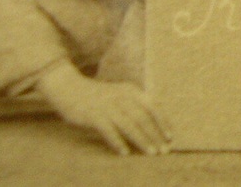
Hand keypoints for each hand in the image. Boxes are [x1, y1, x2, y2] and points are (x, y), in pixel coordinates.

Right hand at [36, 61, 172, 154]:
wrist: (69, 88)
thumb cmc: (98, 95)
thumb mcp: (120, 94)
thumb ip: (134, 105)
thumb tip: (152, 124)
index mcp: (132, 91)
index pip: (153, 106)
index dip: (163, 122)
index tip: (171, 137)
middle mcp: (122, 97)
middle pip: (143, 118)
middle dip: (155, 135)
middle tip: (164, 151)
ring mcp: (108, 106)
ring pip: (129, 125)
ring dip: (142, 140)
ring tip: (151, 153)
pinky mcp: (94, 115)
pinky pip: (109, 131)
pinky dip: (118, 142)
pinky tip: (125, 153)